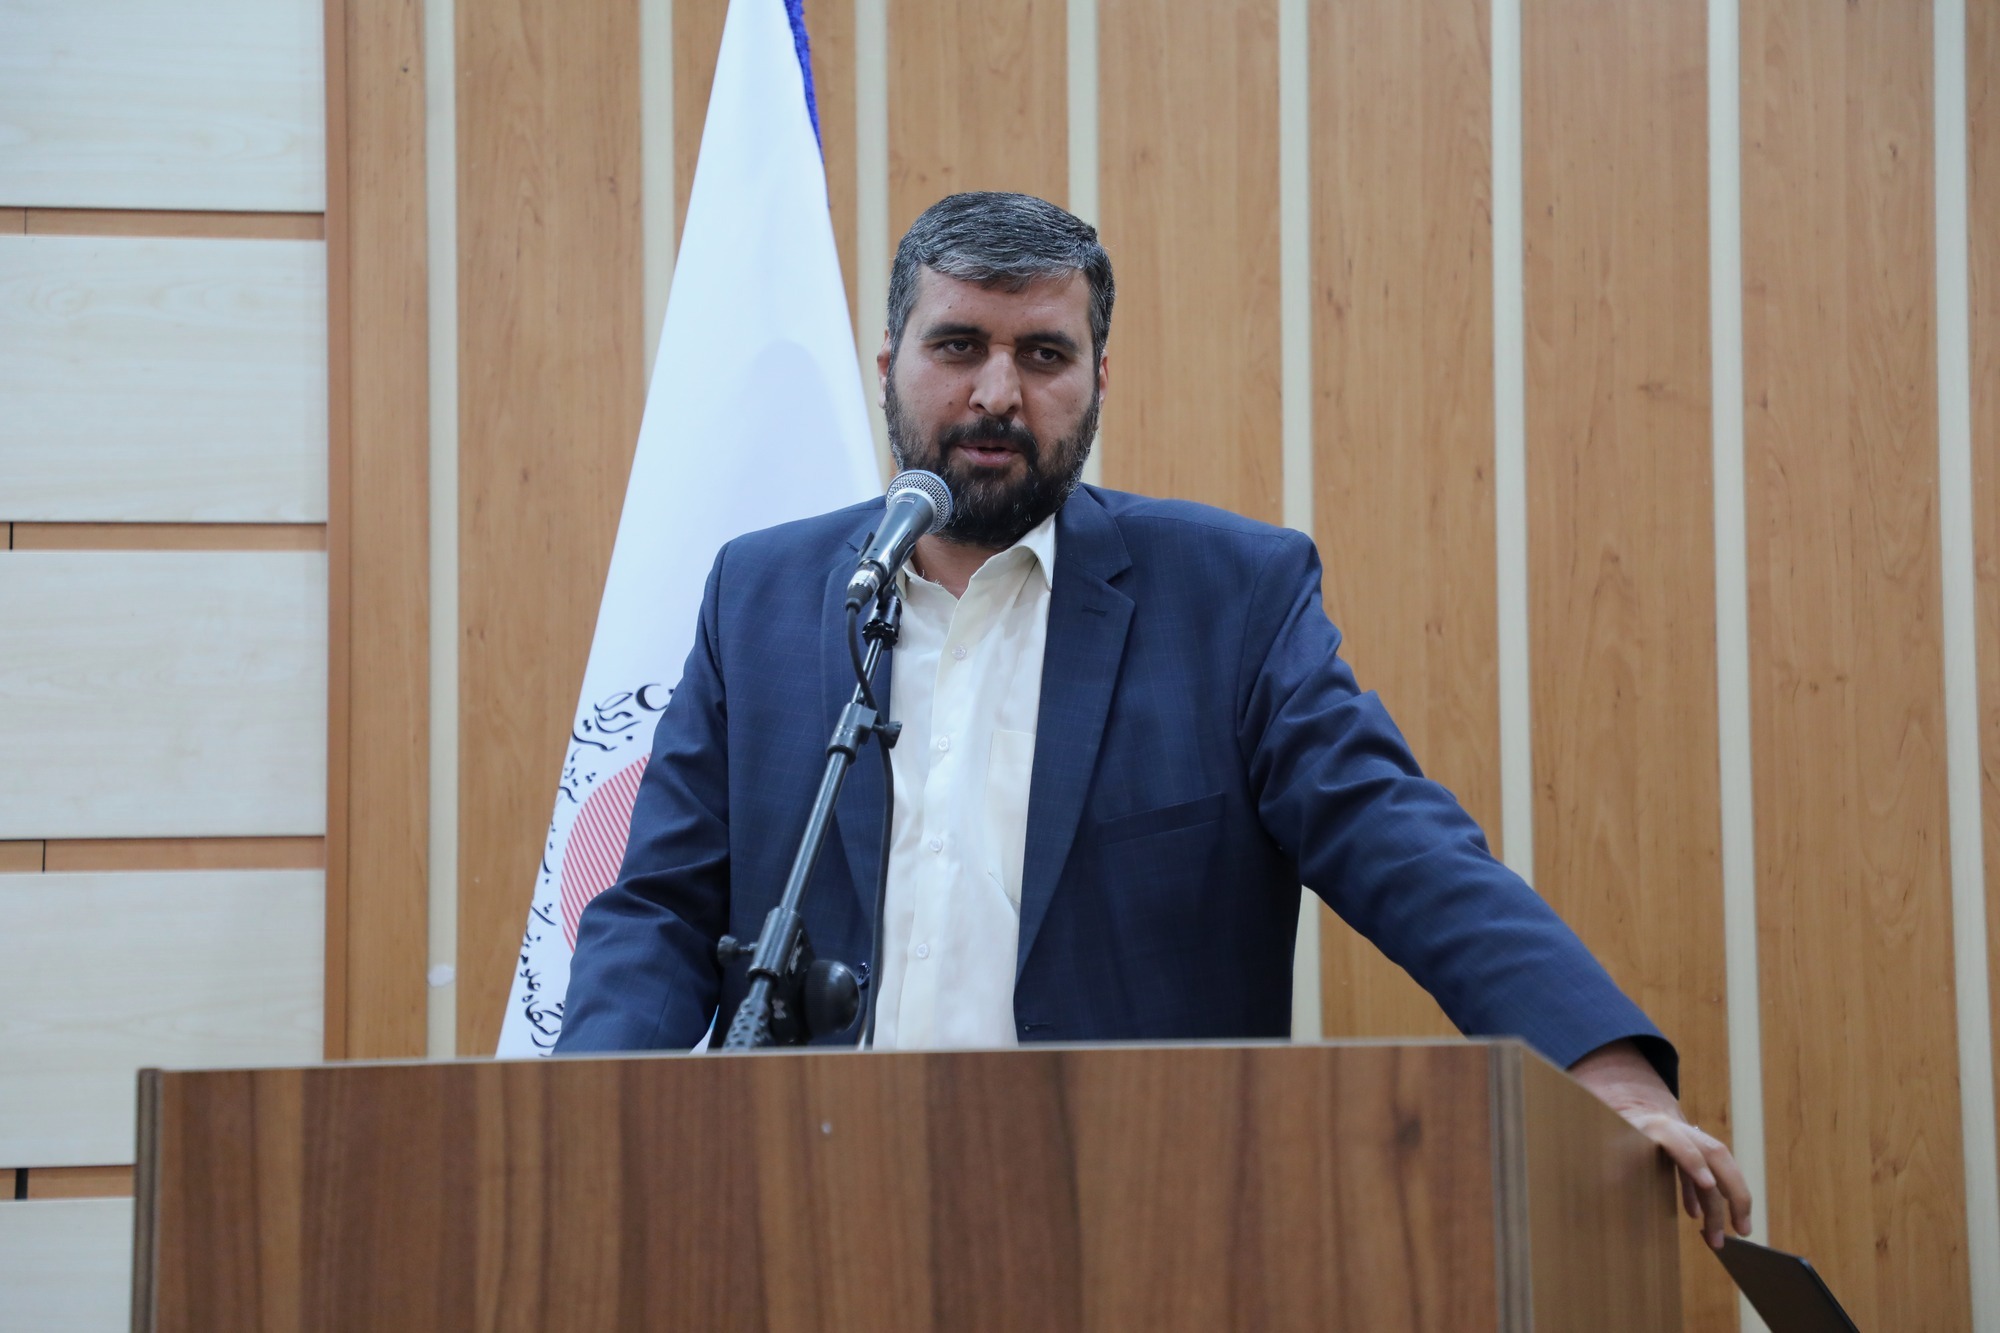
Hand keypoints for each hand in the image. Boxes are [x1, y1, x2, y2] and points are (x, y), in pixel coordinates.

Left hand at [1567, 1039, 1752, 1250]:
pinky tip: (1700, 1220)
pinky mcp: (1690, 1151)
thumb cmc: (1608, 1129)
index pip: (1679, 1140)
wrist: (1618, 1106)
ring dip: (1730, 1202)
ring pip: (1719, 1167)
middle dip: (1734, 1190)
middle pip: (1714, 1153)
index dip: (1692, 1160)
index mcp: (1654, 1125)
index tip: (1707, 1184)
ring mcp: (1689, 1139)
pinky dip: (1707, 1199)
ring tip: (1733, 1234)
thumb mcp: (1605, 1141)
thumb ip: (1612, 1160)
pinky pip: (1707, 1176)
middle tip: (1742, 1228)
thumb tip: (1608, 1183)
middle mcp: (1678, 1129)